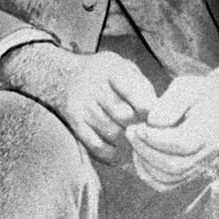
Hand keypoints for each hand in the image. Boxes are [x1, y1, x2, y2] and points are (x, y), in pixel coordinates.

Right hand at [0, 45, 156, 162]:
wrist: (61, 76)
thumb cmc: (102, 74)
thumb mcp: (120, 65)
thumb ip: (140, 83)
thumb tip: (157, 108)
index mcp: (110, 68)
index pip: (135, 91)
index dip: (148, 107)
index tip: (153, 116)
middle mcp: (94, 85)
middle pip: (123, 114)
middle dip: (136, 124)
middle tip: (142, 129)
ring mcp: (82, 105)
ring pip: (111, 131)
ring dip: (124, 138)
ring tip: (128, 136)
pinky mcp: (74, 122)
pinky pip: (95, 144)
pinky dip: (109, 152)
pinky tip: (116, 151)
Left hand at [125, 74, 218, 191]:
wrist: (216, 108)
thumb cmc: (197, 95)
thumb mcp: (186, 88)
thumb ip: (171, 103)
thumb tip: (153, 123)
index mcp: (208, 132)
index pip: (183, 144)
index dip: (156, 139)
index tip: (139, 127)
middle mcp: (206, 155)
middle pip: (174, 165)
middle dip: (146, 149)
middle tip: (130, 130)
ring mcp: (197, 168)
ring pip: (167, 178)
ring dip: (144, 161)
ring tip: (134, 140)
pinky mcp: (187, 174)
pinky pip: (164, 185)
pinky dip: (147, 174)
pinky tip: (138, 154)